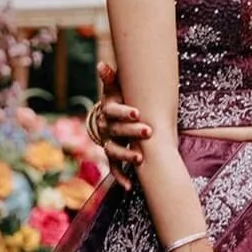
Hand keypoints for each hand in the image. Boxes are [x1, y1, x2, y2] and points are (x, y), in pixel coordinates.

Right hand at [92, 59, 149, 189]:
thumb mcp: (116, 89)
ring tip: (140, 158)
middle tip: (148, 131)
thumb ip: (111, 79)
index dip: (123, 112)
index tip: (136, 113)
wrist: (113, 117)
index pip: (112, 111)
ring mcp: (109, 143)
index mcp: (107, 110)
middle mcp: (106, 128)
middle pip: (116, 131)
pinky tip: (129, 186)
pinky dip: (120, 177)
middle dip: (132, 132)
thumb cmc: (119, 100)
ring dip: (126, 155)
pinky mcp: (113, 156)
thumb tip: (103, 65)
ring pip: (114, 150)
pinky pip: (114, 168)